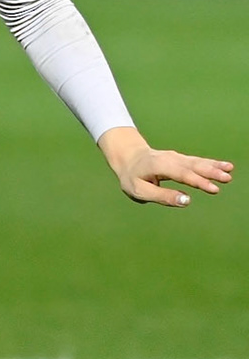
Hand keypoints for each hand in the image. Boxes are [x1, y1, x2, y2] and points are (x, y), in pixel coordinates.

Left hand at [107, 137, 232, 208]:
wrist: (128, 157)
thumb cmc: (133, 177)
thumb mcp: (139, 190)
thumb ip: (162, 196)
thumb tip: (187, 201)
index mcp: (157, 166)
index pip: (181, 174)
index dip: (198, 182)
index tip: (213, 189)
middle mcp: (169, 159)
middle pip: (191, 166)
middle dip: (210, 172)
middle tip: (227, 178)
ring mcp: (176, 157)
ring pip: (196, 162)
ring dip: (214, 166)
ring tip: (229, 170)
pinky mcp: (181, 159)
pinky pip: (197, 161)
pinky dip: (211, 163)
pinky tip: (225, 166)